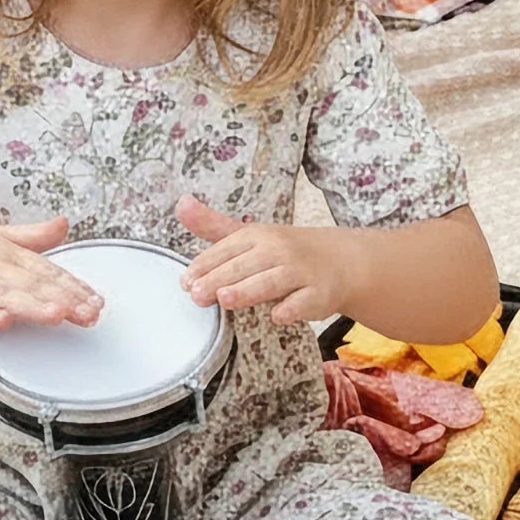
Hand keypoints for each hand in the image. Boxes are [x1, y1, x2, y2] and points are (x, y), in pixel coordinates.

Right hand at [0, 213, 104, 330]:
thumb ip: (31, 236)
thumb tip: (65, 225)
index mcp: (6, 252)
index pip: (46, 271)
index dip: (74, 287)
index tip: (97, 303)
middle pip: (31, 284)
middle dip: (62, 299)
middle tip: (90, 314)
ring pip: (3, 295)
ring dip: (31, 304)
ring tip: (57, 315)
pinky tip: (1, 321)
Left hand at [176, 195, 351, 324]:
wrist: (339, 260)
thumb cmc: (284, 252)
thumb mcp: (249, 236)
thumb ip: (213, 226)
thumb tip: (180, 204)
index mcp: (258, 236)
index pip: (226, 249)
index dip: (205, 266)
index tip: (186, 282)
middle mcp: (278, 251)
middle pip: (245, 266)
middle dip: (220, 279)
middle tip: (197, 294)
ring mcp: (300, 272)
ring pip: (272, 281)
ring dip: (249, 290)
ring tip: (225, 299)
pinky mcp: (319, 294)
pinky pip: (304, 302)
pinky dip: (292, 308)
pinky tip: (277, 316)